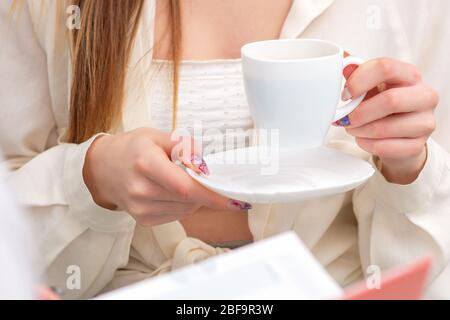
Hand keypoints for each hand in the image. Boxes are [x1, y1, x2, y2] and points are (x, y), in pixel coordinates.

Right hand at [83, 128, 251, 225]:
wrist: (103, 169)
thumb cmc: (131, 148)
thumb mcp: (156, 136)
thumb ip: (184, 147)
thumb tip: (205, 165)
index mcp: (145, 163)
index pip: (186, 186)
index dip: (212, 194)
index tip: (235, 200)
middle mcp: (141, 189)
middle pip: (189, 199)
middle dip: (208, 192)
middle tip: (214, 182)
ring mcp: (141, 208)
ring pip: (186, 210)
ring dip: (195, 198)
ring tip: (181, 180)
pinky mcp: (143, 220)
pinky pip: (176, 215)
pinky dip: (184, 205)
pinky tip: (172, 191)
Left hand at [334, 57, 438, 183]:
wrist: (400, 133)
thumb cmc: (384, 105)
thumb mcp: (372, 85)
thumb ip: (356, 73)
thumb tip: (340, 60)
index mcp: (410, 74)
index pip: (385, 67)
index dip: (358, 81)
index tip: (345, 94)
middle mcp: (424, 96)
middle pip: (390, 101)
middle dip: (359, 113)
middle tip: (345, 118)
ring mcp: (425, 122)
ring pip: (384, 128)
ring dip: (360, 130)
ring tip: (353, 128)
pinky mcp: (417, 145)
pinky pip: (384, 147)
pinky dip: (366, 144)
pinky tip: (363, 139)